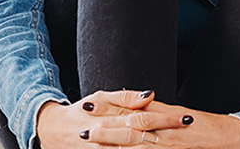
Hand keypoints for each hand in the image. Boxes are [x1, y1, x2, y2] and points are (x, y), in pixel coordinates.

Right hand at [35, 89, 179, 147]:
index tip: (184, 117)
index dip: (164, 117)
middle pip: (142, 135)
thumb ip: (125, 97)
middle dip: (166, 132)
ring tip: (179, 145)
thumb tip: (150, 94)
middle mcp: (108, 135)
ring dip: (156, 148)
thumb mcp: (100, 98)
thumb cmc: (80, 112)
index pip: (142, 116)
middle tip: (186, 127)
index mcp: (108, 116)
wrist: (53, 131)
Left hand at [82, 100, 239, 148]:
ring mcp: (169, 144)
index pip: (131, 108)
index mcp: (163, 114)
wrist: (231, 138)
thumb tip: (135, 103)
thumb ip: (155, 110)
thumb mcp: (177, 114)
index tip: (89, 104)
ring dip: (113, 144)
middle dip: (105, 128)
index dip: (109, 106)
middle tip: (83, 129)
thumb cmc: (205, 126)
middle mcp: (165, 128)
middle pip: (130, 126)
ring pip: (137, 143)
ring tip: (93, 142)